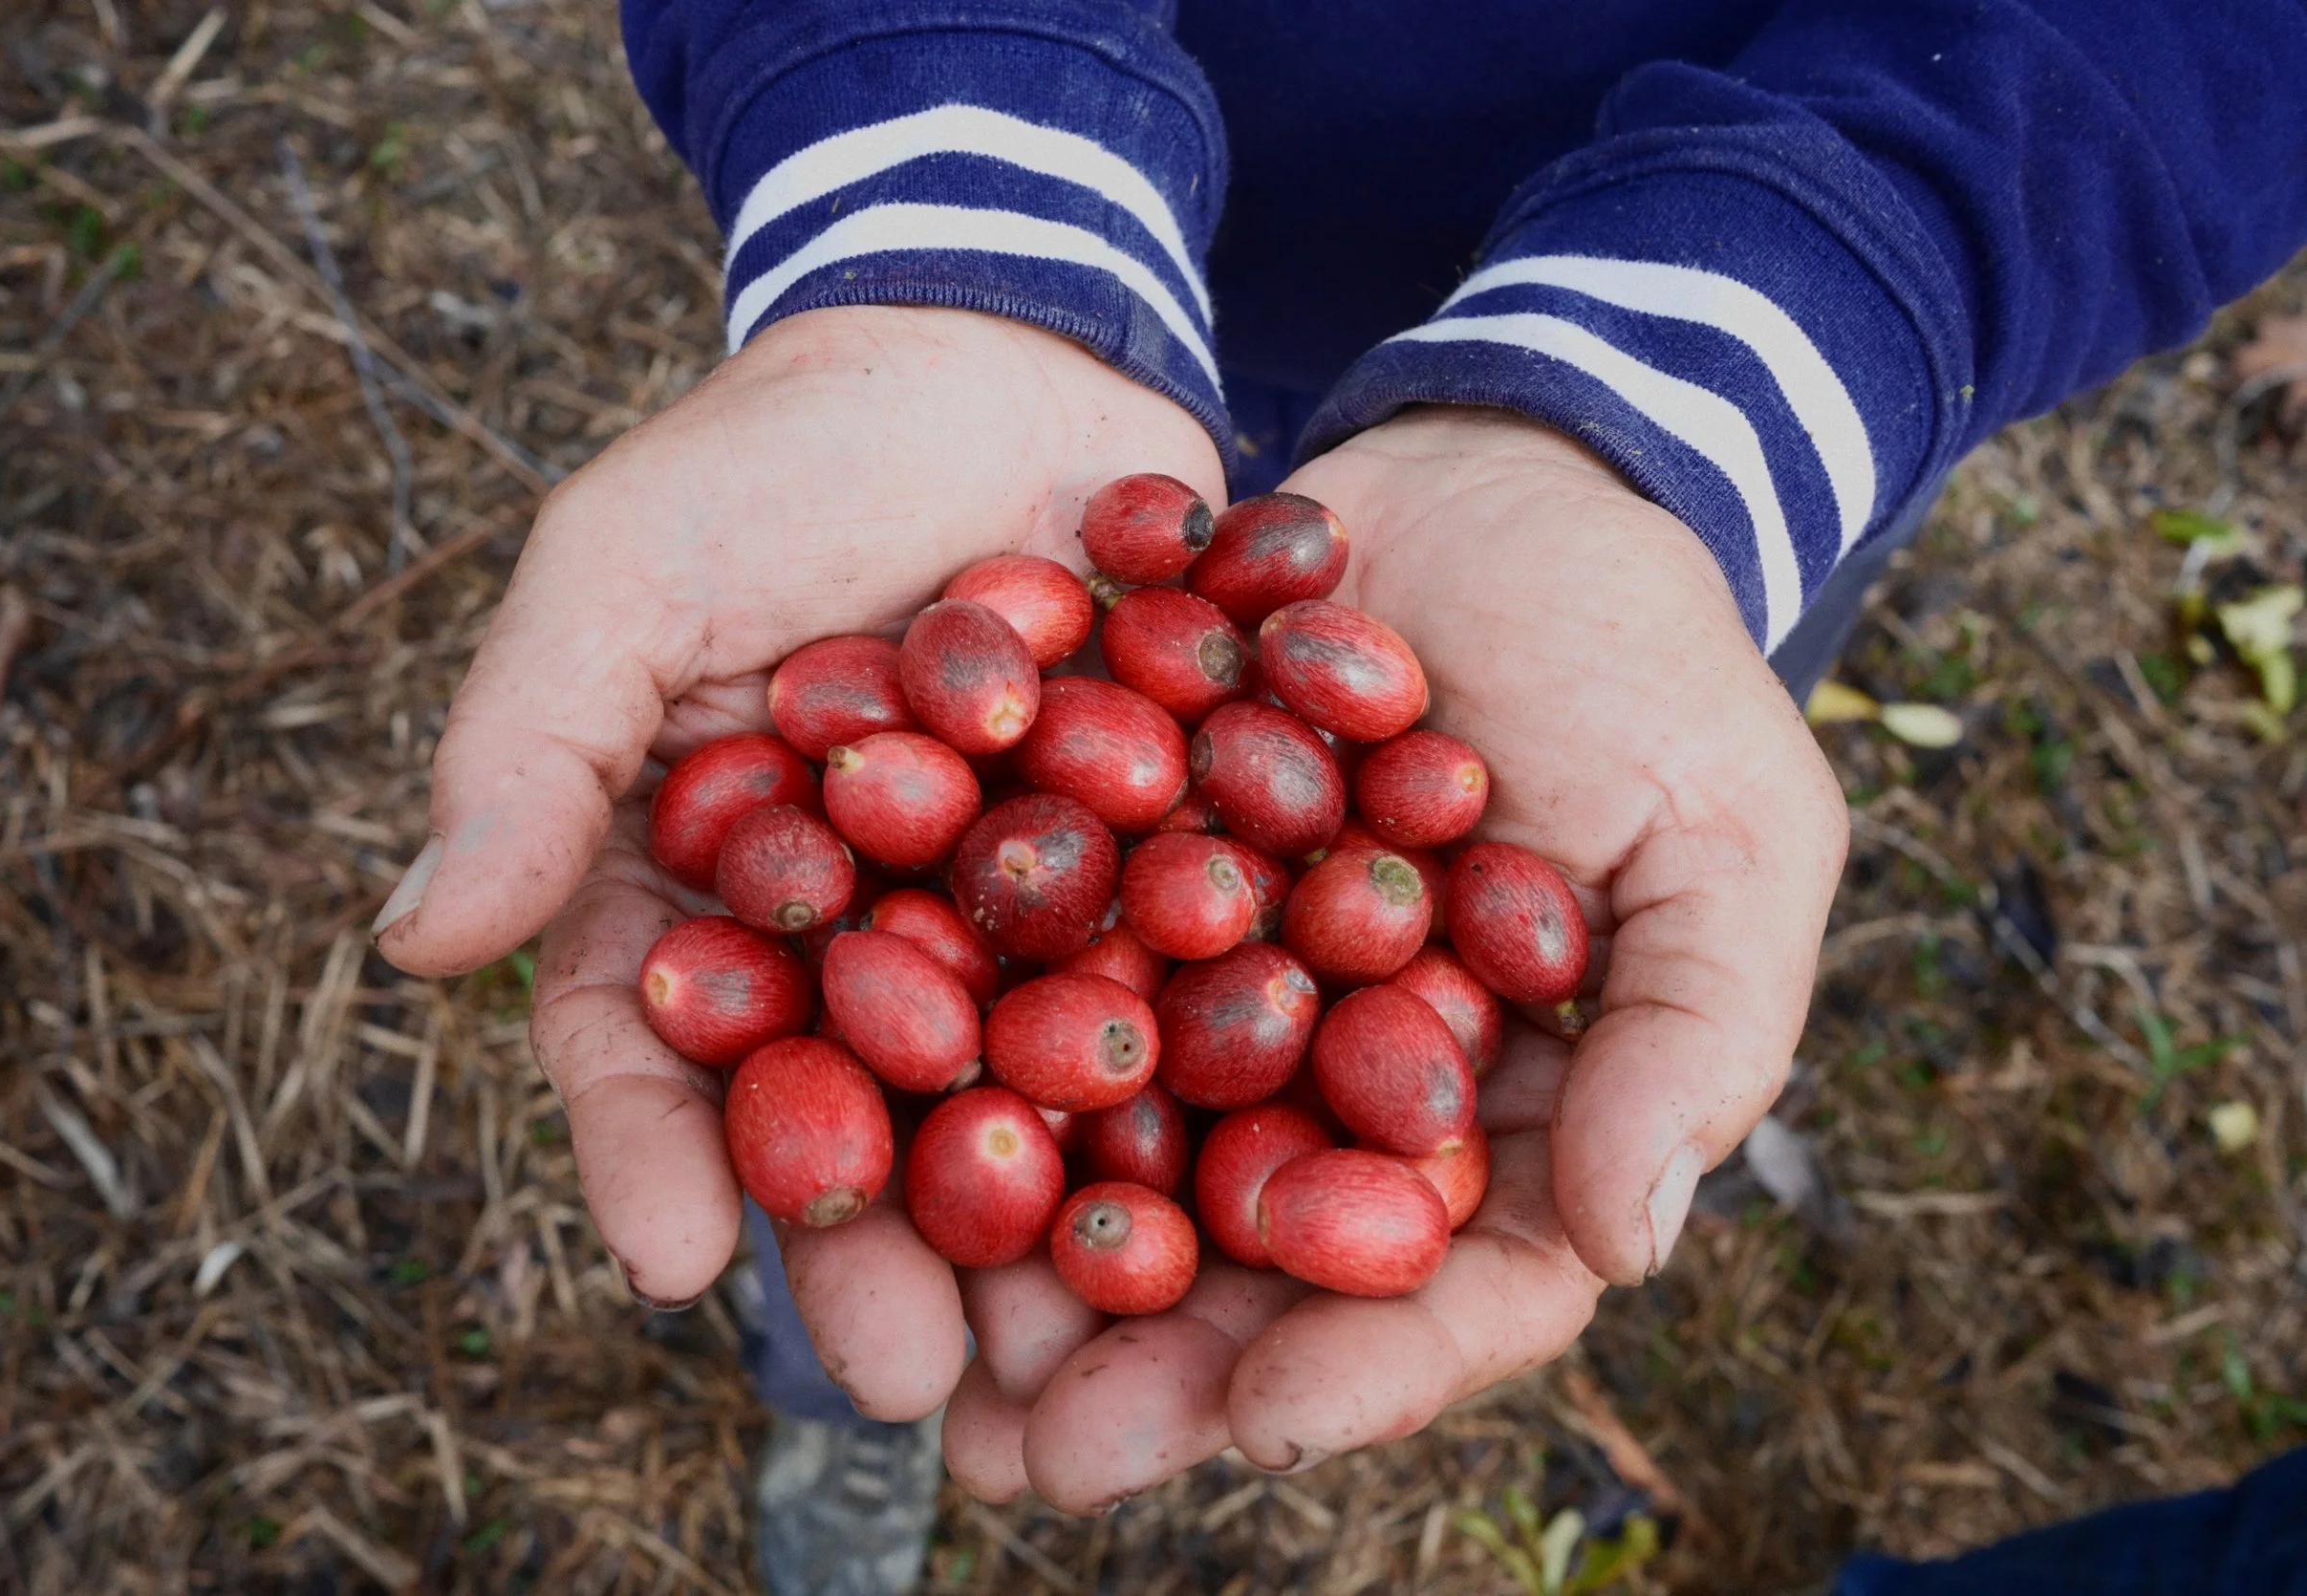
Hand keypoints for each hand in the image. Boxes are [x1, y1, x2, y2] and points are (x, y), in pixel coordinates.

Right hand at [373, 306, 1222, 1416]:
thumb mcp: (625, 568)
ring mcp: (1014, 917)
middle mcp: (858, 932)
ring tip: (1079, 1344)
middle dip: (873, 1244)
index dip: (661, 1154)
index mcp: (706, 886)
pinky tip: (1242, 1185)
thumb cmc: (781, 451)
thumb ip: (531, 744)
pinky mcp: (1161, 874)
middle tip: (903, 1380)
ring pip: (1019, 1093)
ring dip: (1045, 1224)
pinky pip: (1182, 991)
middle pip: (854, 1114)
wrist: (1003, 345)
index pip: (660, 1044)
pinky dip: (1209, 1082)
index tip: (679, 1265)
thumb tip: (420, 943)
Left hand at [948, 406, 1846, 1506]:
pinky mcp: (1109, 887)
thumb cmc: (1647, 661)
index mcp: (1493, 1112)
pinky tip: (853, 1119)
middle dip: (1139, 1366)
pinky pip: (1022, 990)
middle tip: (1017, 1459)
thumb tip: (1629, 1247)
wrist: (1493, 477)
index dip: (1358, 1366)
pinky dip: (942, 1058)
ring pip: (1110, 1159)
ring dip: (1011, 1264)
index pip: (1439, 1283)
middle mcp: (1331, 1082)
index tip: (1256, 1424)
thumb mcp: (1727, 831)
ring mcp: (1212, 992)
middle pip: (1240, 1264)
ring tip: (911, 1356)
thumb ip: (1694, 1035)